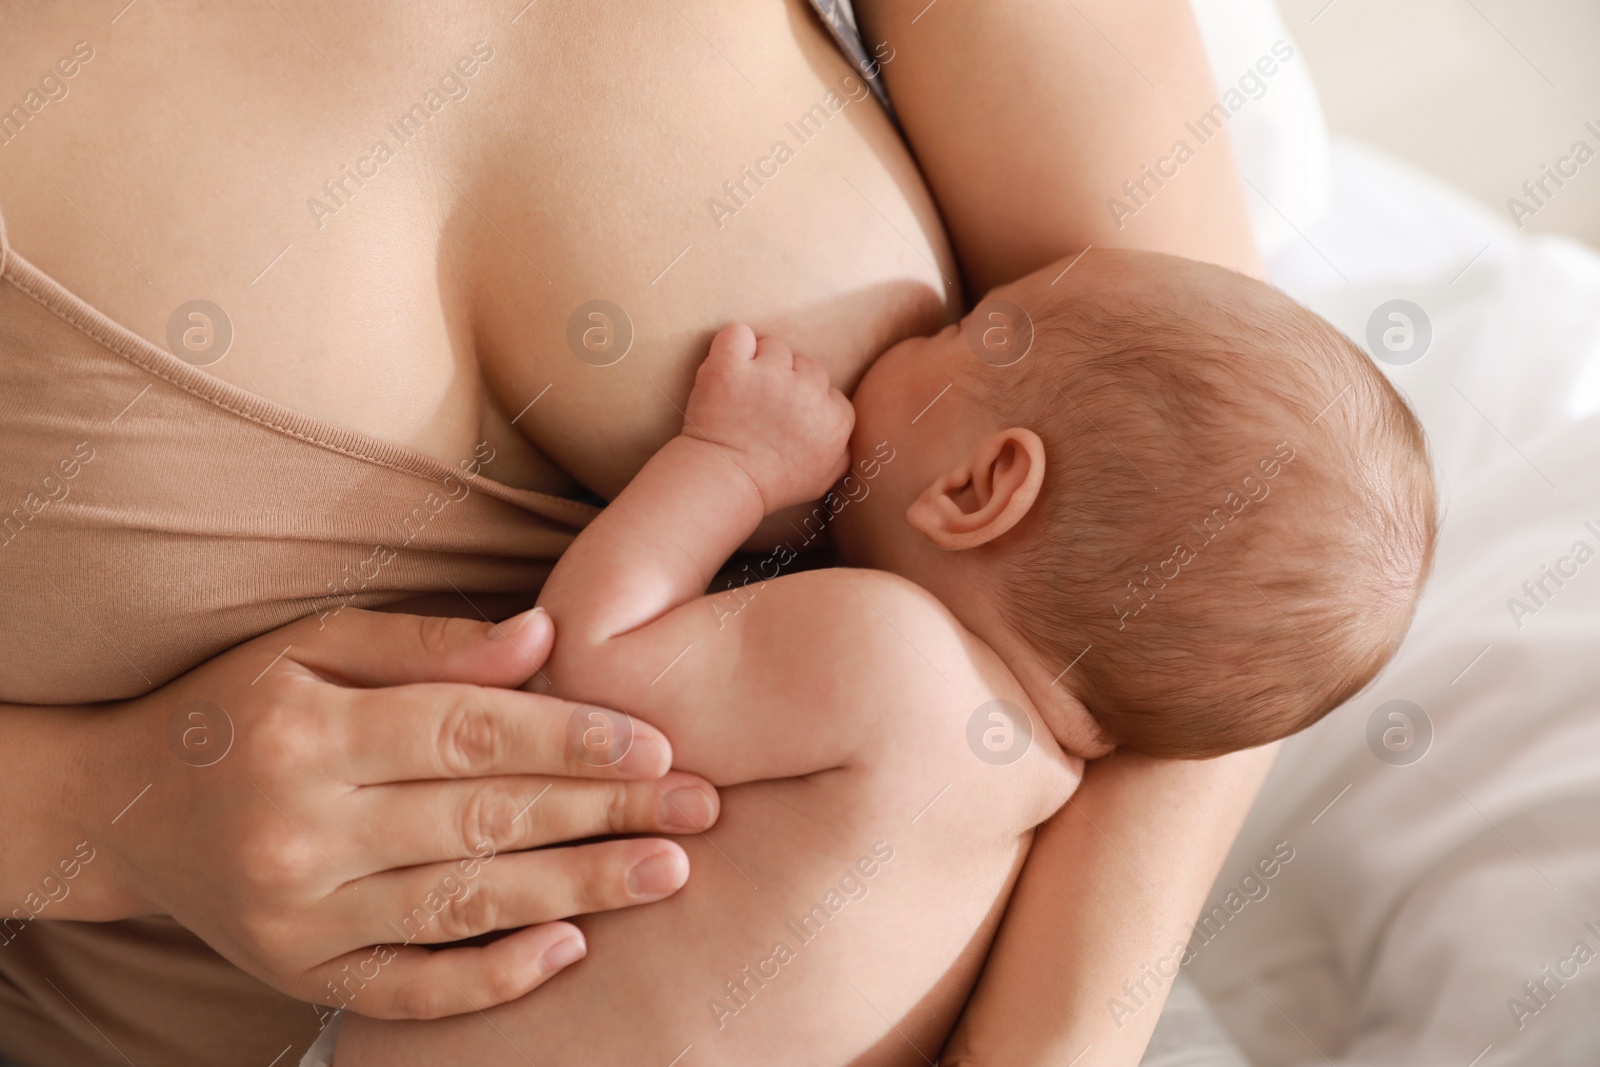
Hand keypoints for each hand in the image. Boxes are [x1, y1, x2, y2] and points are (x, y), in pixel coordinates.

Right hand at [90, 606, 719, 1019]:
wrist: (122, 809)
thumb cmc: (236, 706)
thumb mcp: (310, 646)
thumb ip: (425, 642)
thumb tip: (544, 637)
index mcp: (309, 734)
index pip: (469, 734)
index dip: (572, 738)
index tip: (658, 743)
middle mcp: (303, 830)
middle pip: (485, 820)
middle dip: (605, 813)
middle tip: (700, 807)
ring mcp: (301, 916)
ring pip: (466, 903)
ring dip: (579, 889)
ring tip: (667, 871)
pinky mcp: (302, 974)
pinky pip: (411, 988)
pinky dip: (492, 977)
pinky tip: (568, 951)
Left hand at [682, 323, 854, 512]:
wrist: (722, 482)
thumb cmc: (771, 485)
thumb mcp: (822, 479)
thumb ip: (842, 452)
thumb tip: (846, 432)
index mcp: (835, 421)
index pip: (829, 388)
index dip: (806, 400)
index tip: (785, 418)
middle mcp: (808, 393)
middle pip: (806, 364)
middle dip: (787, 380)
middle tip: (762, 406)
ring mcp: (770, 376)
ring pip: (774, 347)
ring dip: (759, 363)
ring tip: (742, 393)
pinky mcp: (732, 367)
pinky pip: (738, 335)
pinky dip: (732, 346)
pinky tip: (727, 368)